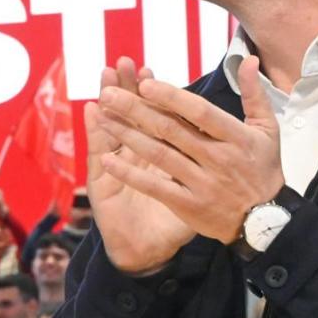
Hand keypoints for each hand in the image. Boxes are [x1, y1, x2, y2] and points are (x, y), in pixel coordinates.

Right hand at [82, 58, 198, 273]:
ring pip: (112, 130)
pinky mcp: (103, 184)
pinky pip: (100, 156)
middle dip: (127, 89)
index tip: (151, 71)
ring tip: (104, 77)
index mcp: (161, 156)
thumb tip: (226, 140)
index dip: (154, 95)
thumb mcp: (198, 190)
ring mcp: (116, 168)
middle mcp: (135, 158)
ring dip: (108, 103)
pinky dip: (95, 133)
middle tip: (122, 62)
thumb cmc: (176, 224)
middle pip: (131, 117)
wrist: (150, 255)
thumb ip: (207, 167)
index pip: (158, 118)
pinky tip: (90, 111)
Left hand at [94, 55, 283, 246]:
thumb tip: (248, 60)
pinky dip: (130, 174)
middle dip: (136, 110)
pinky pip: (155, 187)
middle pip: (171, 129)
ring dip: (127, 135)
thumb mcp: (267, 130)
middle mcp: (218, 158)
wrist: (266, 221)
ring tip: (102, 118)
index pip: (199, 112)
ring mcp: (202, 182)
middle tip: (108, 94)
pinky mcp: (188, 205)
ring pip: (159, 154)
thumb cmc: (263, 169)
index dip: (171, 97)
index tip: (144, 83)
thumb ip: (255, 94)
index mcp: (236, 136)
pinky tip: (107, 160)